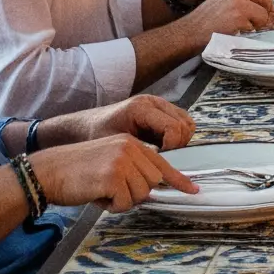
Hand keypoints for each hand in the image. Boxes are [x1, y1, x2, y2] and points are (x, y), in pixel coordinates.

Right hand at [31, 131, 199, 209]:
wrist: (49, 171)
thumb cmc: (77, 172)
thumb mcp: (109, 161)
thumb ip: (132, 169)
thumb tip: (152, 189)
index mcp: (130, 143)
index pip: (162, 163)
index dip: (178, 180)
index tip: (193, 190)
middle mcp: (129, 148)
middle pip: (152, 183)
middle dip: (135, 193)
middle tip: (111, 190)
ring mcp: (121, 161)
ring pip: (140, 194)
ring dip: (122, 200)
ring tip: (101, 190)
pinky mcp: (112, 176)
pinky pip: (124, 203)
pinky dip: (111, 206)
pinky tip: (96, 195)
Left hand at [57, 96, 195, 151]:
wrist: (86, 125)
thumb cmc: (97, 135)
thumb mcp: (115, 146)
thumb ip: (137, 156)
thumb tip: (158, 171)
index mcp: (141, 108)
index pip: (173, 128)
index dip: (171, 147)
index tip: (158, 158)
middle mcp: (153, 102)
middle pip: (184, 125)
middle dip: (177, 145)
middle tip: (161, 157)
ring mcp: (158, 103)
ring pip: (187, 123)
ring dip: (180, 140)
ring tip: (163, 152)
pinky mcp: (160, 109)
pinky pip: (181, 121)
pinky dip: (178, 136)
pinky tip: (163, 146)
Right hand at [181, 0, 273, 44]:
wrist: (189, 32)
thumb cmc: (207, 23)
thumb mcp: (226, 5)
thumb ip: (247, 5)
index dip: (266, 4)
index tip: (262, 14)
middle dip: (265, 13)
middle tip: (256, 24)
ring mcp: (238, 5)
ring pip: (263, 15)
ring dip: (257, 26)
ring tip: (241, 30)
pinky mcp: (238, 19)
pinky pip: (255, 27)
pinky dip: (249, 34)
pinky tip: (235, 34)